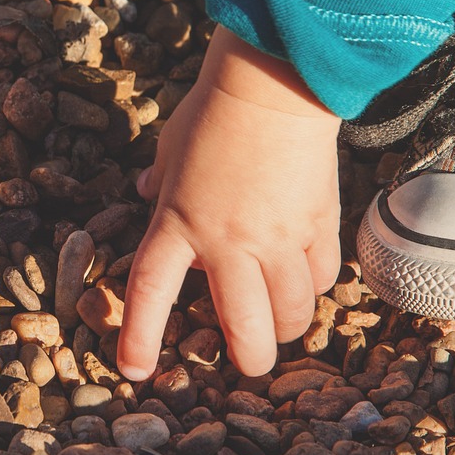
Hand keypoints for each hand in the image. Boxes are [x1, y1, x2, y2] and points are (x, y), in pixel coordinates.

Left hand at [117, 30, 342, 378]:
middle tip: (249, 364)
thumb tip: (145, 191)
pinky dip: (315, 285)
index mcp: (177, 222)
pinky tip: (306, 276)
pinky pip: (322, 276)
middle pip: (243, 327)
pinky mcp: (317, 223)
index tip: (133, 371)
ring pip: (291, 312)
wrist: (274, 84)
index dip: (140, 337)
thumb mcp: (171, 147)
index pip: (150, 292)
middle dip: (249, 359)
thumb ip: (159, 179)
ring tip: (280, 322)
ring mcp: (276, 237)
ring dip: (286, 326)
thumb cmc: (214, 111)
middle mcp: (227, 241)